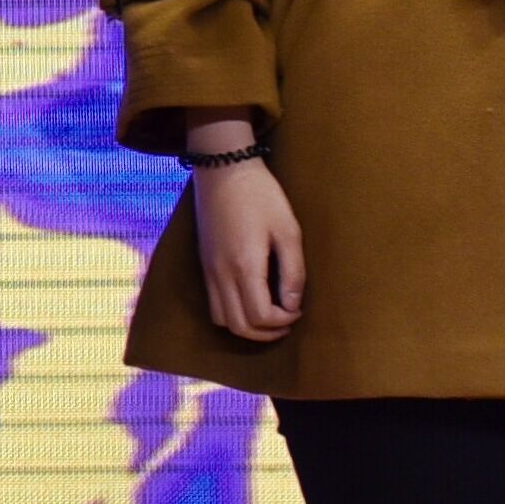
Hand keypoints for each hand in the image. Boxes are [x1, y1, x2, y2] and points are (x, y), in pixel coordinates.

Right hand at [192, 153, 305, 344]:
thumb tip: (294, 304)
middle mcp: (221, 274)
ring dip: (247, 327)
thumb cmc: (261, 196)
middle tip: (288, 321)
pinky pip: (213, 304)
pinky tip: (250, 301)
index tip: (299, 310)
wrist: (223, 171)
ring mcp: (209, 271)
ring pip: (222, 320)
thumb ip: (293, 272)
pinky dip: (232, 315)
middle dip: (266, 332)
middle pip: (239, 326)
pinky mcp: (204, 265)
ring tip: (270, 316)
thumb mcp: (288, 230)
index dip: (283, 322)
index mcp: (245, 266)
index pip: (261, 316)